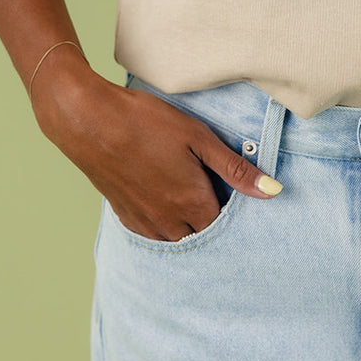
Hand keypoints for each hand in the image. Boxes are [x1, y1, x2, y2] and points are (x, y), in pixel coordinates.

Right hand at [30, 50, 281, 239]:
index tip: (236, 195)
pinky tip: (166, 205)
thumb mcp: (198, 138)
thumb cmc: (145, 123)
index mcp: (192, 203)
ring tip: (192, 200)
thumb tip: (272, 191)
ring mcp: (144, 221)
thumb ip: (235, 168)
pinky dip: (165, 227)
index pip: (226, 226)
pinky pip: (153, 235)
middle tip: (216, 195)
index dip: (235, 213)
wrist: (88, 120)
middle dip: (214, 222)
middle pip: (203, 236)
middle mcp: (169, 222)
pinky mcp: (124, 215)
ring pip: (177, 240)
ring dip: (189, 228)